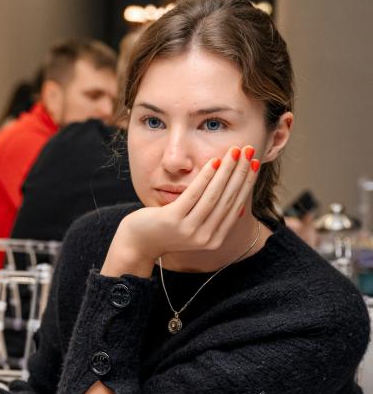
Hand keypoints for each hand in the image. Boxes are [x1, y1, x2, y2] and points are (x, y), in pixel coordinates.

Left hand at [102, 145, 259, 276]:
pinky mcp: (173, 220)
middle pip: (228, 199)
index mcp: (214, 239)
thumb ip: (214, 218)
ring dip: (227, 171)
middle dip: (241, 172)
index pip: (236, 206)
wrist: (138, 242)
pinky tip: (213, 162)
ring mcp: (189, 230)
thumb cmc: (167, 229)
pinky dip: (205, 177)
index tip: (255, 163)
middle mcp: (205, 237)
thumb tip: (240, 205)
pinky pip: (193, 195)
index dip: (247, 183)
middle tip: (249, 150)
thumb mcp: (195, 226)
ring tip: (235, 151)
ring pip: (213, 196)